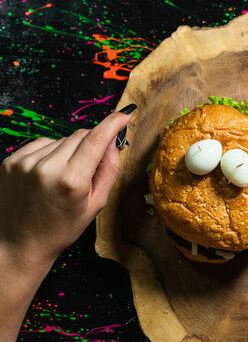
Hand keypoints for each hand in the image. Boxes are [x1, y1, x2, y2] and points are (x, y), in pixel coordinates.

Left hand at [0, 106, 134, 341]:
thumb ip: (110, 169)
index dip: (113, 123)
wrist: (19, 244)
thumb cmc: (61, 228)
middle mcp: (46, 167)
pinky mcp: (11, 160)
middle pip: (80, 135)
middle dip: (91, 143)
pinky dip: (50, 152)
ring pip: (61, 139)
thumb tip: (114, 141)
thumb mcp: (96, 204)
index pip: (97, 139)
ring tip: (63, 176)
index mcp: (72, 181)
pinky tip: (48, 173)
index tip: (123, 115)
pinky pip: (42, 143)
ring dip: (69, 150)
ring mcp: (25, 162)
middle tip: (90, 166)